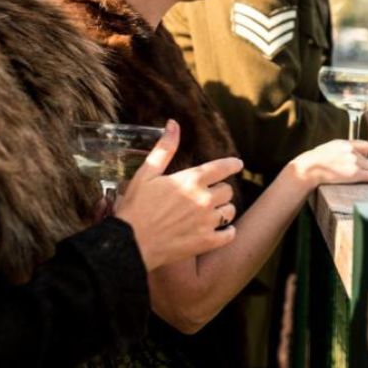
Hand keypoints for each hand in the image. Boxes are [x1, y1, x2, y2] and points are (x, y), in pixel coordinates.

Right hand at [115, 120, 243, 270]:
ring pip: (230, 211)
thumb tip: (173, 124)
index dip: (232, 164)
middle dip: (220, 190)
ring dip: (223, 210)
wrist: (129, 243)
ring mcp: (207, 222)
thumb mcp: (146, 173)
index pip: (223, 167)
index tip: (237, 164)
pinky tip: (219, 231)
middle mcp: (204, 199)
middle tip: (209, 194)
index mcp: (192, 180)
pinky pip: (229, 235)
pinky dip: (227, 232)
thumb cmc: (136, 207)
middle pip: (228, 190)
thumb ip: (164, 149)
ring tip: (212, 213)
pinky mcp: (206, 242)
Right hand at [287, 139, 367, 189]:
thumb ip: (342, 149)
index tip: (366, 161)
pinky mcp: (354, 173)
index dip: (366, 154)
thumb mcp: (330, 148)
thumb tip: (350, 154)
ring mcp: (353, 162)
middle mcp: (351, 151)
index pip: (365, 146)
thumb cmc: (316, 160)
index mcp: (345, 143)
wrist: (309, 169)